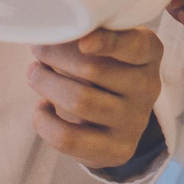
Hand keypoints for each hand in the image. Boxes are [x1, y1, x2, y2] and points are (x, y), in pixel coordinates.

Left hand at [28, 27, 164, 168]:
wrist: (117, 120)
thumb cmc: (106, 69)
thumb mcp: (109, 46)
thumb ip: (90, 34)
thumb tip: (51, 33)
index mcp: (149, 53)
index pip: (133, 46)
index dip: (108, 42)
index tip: (83, 41)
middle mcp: (148, 87)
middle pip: (94, 70)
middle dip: (56, 56)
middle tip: (38, 50)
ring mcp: (134, 121)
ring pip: (79, 101)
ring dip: (46, 83)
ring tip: (34, 73)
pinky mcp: (117, 150)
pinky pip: (68, 138)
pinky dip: (44, 121)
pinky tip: (42, 108)